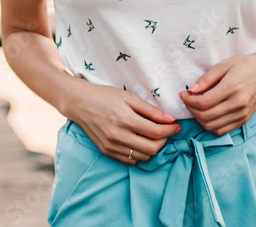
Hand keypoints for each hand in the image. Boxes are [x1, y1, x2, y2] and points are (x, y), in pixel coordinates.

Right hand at [66, 82, 180, 164]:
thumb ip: (150, 110)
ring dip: (153, 148)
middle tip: (166, 131)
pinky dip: (140, 154)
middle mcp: (118, 136)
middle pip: (152, 149)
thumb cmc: (105, 96)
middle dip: (164, 141)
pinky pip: (130, 160)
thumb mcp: (129, 97)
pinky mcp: (106, 151)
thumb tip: (170, 120)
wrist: (80, 103)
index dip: (170, 130)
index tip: (175, 126)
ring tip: (153, 136)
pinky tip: (140, 142)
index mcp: (125, 119)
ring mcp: (111, 146)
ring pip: (142, 157)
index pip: (156, 132)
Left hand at [179, 50, 255, 135]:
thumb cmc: (245, 65)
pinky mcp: (244, 120)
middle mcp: (238, 104)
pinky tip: (206, 114)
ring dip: (199, 119)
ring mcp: (242, 114)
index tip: (183, 94)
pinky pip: (222, 130)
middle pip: (206, 116)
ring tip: (195, 106)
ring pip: (212, 126)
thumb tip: (191, 90)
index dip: (188, 100)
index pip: (204, 103)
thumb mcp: (224, 65)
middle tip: (187, 100)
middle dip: (191, 110)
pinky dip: (210, 125)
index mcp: (232, 88)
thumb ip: (206, 79)